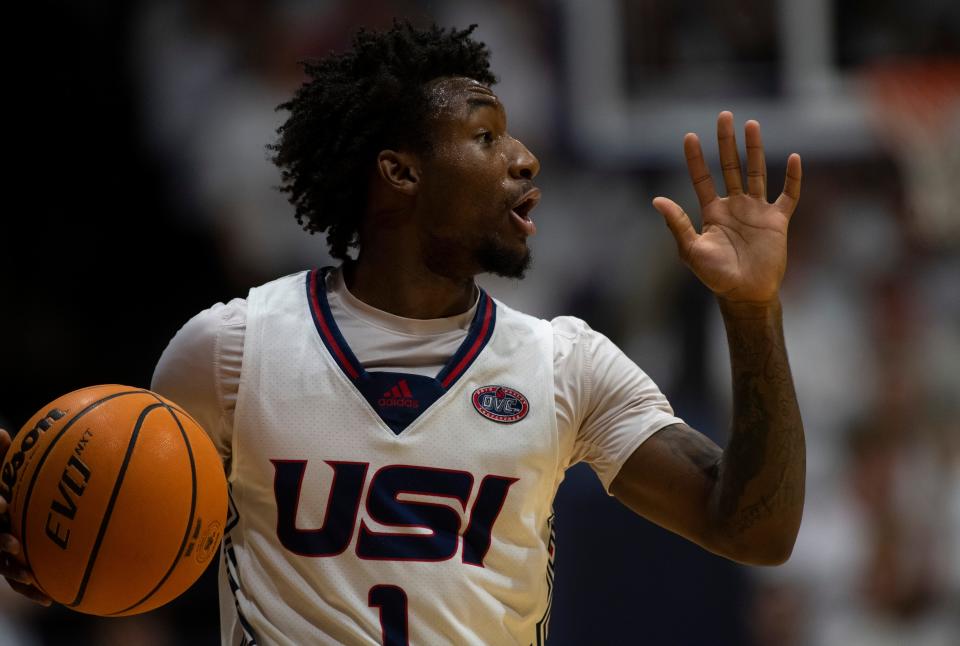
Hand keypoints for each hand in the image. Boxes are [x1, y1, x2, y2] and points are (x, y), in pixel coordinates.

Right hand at [0, 428, 51, 605]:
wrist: (8, 505)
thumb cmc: (11, 483)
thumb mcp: (6, 470)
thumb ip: (4, 458)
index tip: (3, 508)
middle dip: (4, 548)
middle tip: (18, 548)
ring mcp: (4, 552)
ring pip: (5, 568)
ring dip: (18, 576)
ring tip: (34, 580)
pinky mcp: (16, 566)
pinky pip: (22, 581)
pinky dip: (32, 590)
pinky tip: (50, 599)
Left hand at [653, 111, 801, 304]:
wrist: (745, 294)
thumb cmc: (715, 276)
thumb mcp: (691, 251)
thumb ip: (677, 224)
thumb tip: (657, 200)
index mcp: (712, 212)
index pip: (702, 178)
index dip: (696, 159)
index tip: (689, 136)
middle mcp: (734, 206)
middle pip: (730, 166)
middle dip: (726, 142)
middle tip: (724, 116)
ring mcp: (756, 211)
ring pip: (756, 172)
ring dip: (754, 149)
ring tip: (751, 125)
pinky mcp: (777, 221)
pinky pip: (788, 195)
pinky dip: (793, 178)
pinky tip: (794, 158)